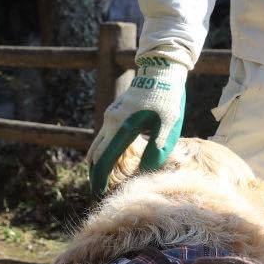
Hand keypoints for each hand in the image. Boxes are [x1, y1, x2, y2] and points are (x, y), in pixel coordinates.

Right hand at [87, 52, 187, 196]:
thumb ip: (156, 150)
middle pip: (96, 154)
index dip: (100, 179)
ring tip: (101, 179)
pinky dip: (103, 150)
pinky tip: (110, 158)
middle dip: (96, 174)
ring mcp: (111, 115)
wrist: (160, 69)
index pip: (105, 160)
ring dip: (98, 162)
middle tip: (98, 192)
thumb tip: (144, 171)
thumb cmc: (168, 98)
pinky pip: (103, 135)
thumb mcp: (168, 125)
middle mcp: (111, 121)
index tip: (99, 194)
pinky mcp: (114, 111)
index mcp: (123, 127)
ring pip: (98, 143)